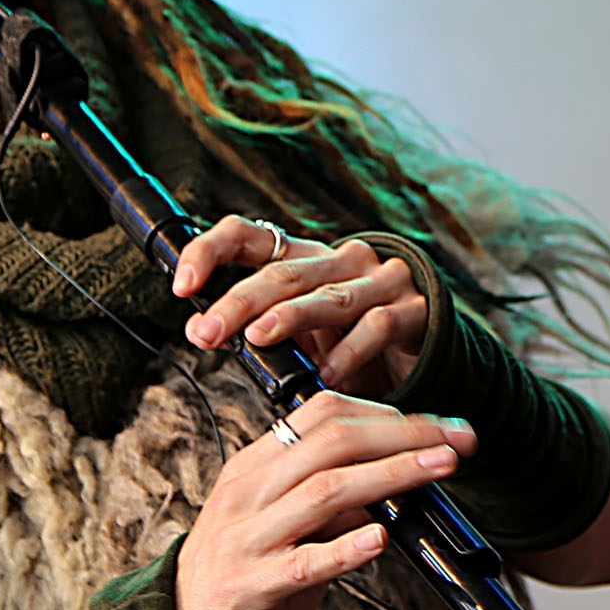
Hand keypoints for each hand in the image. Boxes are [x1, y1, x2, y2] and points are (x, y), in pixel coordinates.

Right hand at [170, 390, 474, 609]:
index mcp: (256, 465)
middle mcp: (249, 492)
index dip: (386, 412)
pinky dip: (346, 548)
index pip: (322, 413)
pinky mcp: (251, 587)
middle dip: (404, 434)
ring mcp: (248, 539)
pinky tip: (380, 539)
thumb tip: (396, 476)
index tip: (438, 423)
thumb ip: (331, 497)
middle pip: (332, 442)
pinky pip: (304, 563)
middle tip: (458, 438)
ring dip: (392, 475)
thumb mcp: (283, 520)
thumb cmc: (245, 569)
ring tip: (440, 468)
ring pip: (325, 491)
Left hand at [173, 217, 428, 398]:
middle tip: (208, 332)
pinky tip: (326, 374)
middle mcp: (343, 259)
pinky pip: (377, 325)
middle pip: (283, 272)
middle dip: (240, 302)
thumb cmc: (353, 339)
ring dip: (290, 318)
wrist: (427, 349)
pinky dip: (349, 351)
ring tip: (259, 338)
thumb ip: (260, 322)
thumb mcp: (303, 326)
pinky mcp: (415, 309)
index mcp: (306, 257)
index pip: (249, 235)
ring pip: (328, 295)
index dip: (212, 251)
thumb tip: (201, 330)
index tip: (182, 286)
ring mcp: (382, 281)